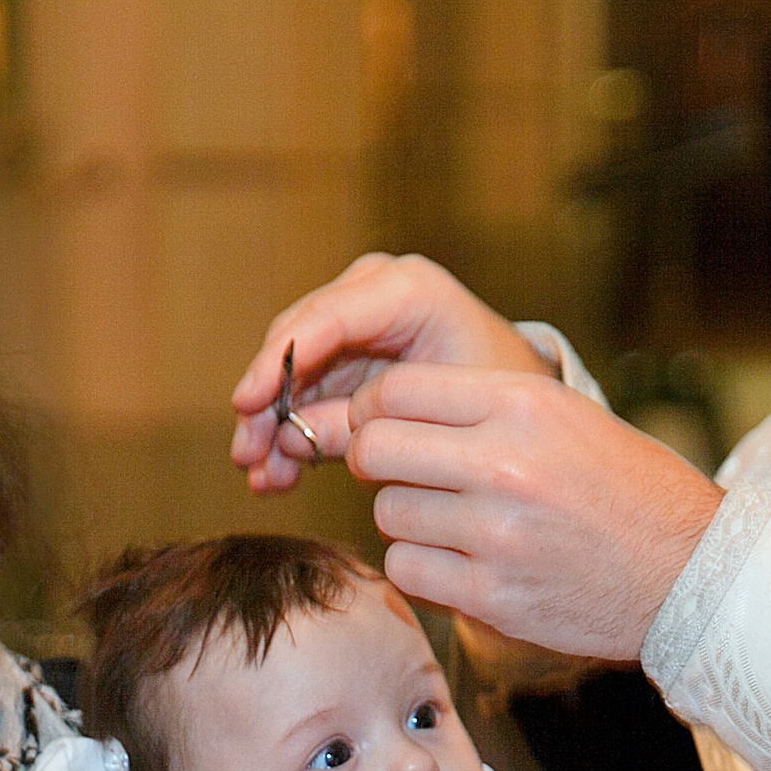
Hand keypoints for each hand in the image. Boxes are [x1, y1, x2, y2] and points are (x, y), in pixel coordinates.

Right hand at [230, 254, 551, 492]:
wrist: (523, 412)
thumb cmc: (500, 404)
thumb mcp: (439, 417)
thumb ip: (366, 426)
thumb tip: (291, 441)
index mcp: (407, 291)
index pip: (326, 318)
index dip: (279, 362)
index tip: (248, 404)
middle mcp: (373, 294)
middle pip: (296, 342)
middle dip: (266, 403)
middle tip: (246, 455)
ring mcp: (356, 323)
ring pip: (290, 372)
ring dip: (271, 427)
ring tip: (262, 479)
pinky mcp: (347, 359)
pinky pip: (303, 392)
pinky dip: (289, 433)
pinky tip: (275, 478)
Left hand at [347, 364, 725, 659]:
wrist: (691, 572)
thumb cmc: (630, 489)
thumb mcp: (567, 416)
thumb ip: (482, 404)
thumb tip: (387, 407)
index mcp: (524, 404)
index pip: (398, 390)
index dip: (375, 409)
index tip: (382, 425)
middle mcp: (505, 463)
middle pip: (376, 449)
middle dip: (376, 460)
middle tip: (399, 472)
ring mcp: (495, 533)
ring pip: (389, 513)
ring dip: (407, 517)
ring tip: (452, 521)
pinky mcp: (492, 595)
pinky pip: (408, 570)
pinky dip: (422, 568)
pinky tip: (460, 562)